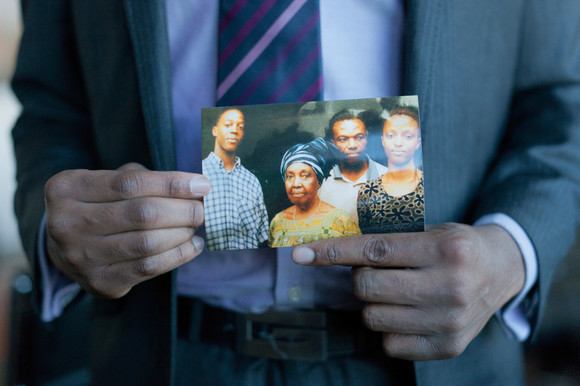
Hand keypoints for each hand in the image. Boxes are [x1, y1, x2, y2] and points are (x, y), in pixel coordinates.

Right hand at [44, 163, 209, 297]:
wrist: (66, 246)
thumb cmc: (99, 204)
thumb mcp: (108, 181)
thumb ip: (144, 179)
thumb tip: (193, 187)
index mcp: (67, 188)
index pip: (130, 183)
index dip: (172, 184)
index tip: (202, 185)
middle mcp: (67, 223)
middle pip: (141, 214)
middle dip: (182, 210)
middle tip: (202, 208)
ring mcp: (80, 257)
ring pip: (147, 243)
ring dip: (182, 232)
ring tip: (196, 225)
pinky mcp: (99, 283)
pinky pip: (148, 268)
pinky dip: (178, 255)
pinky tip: (193, 244)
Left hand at [291, 223, 524, 359]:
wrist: (501, 270)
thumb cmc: (456, 246)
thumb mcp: (430, 231)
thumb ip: (389, 240)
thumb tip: (332, 250)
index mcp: (444, 248)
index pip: (374, 250)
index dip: (332, 252)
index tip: (300, 254)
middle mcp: (450, 286)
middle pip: (368, 287)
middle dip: (360, 278)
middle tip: (375, 271)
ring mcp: (450, 321)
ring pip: (373, 318)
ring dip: (374, 304)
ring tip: (396, 292)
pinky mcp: (448, 347)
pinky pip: (389, 344)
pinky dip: (389, 328)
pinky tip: (408, 313)